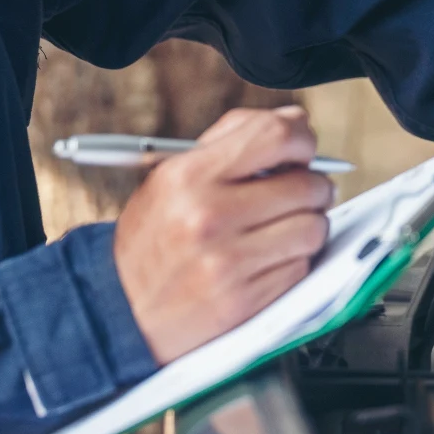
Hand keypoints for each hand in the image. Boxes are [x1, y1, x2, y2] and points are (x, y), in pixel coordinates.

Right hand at [112, 106, 333, 363]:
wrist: (119, 313)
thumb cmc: (153, 238)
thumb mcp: (171, 178)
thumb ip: (230, 141)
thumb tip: (294, 120)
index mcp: (188, 176)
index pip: (274, 135)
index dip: (302, 138)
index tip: (302, 149)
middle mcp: (208, 216)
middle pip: (305, 184)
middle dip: (313, 185)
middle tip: (298, 192)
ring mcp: (228, 262)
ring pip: (313, 227)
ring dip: (308, 224)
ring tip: (284, 226)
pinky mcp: (244, 300)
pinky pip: (301, 266)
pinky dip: (294, 260)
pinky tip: (268, 258)